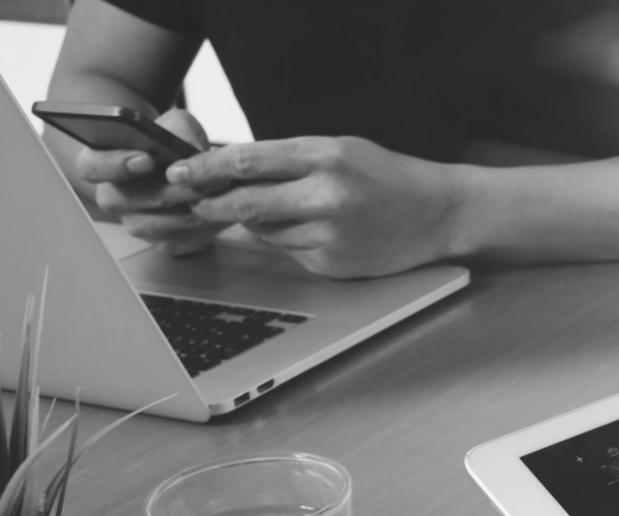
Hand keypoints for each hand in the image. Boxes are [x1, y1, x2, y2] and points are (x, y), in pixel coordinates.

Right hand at [76, 109, 223, 255]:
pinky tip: (223, 211)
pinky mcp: (165, 243)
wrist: (183, 169)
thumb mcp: (174, 125)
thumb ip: (178, 129)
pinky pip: (184, 241)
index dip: (116, 164)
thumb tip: (187, 146)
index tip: (145, 159)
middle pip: (130, 201)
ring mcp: (138, 225)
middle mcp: (113, 198)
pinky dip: (207, 227)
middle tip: (200, 181)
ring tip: (220, 194)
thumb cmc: (169, 143)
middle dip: (170, 191)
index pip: (93, 167)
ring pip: (160, 225)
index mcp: (100, 163)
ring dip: (192, 209)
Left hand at [166, 136, 457, 277]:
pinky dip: (290, 240)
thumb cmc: (387, 177)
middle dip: (212, 203)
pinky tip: (319, 230)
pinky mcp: (333, 263)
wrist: (439, 214)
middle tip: (195, 201)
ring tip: (291, 210)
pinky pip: (289, 251)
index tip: (179, 170)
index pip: (247, 160)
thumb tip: (229, 167)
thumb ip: (289, 159)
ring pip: (264, 231)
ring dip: (258, 222)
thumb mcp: (339, 150)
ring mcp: (330, 234)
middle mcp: (326, 196)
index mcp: (326, 157)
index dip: (206, 167)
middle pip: (245, 202)